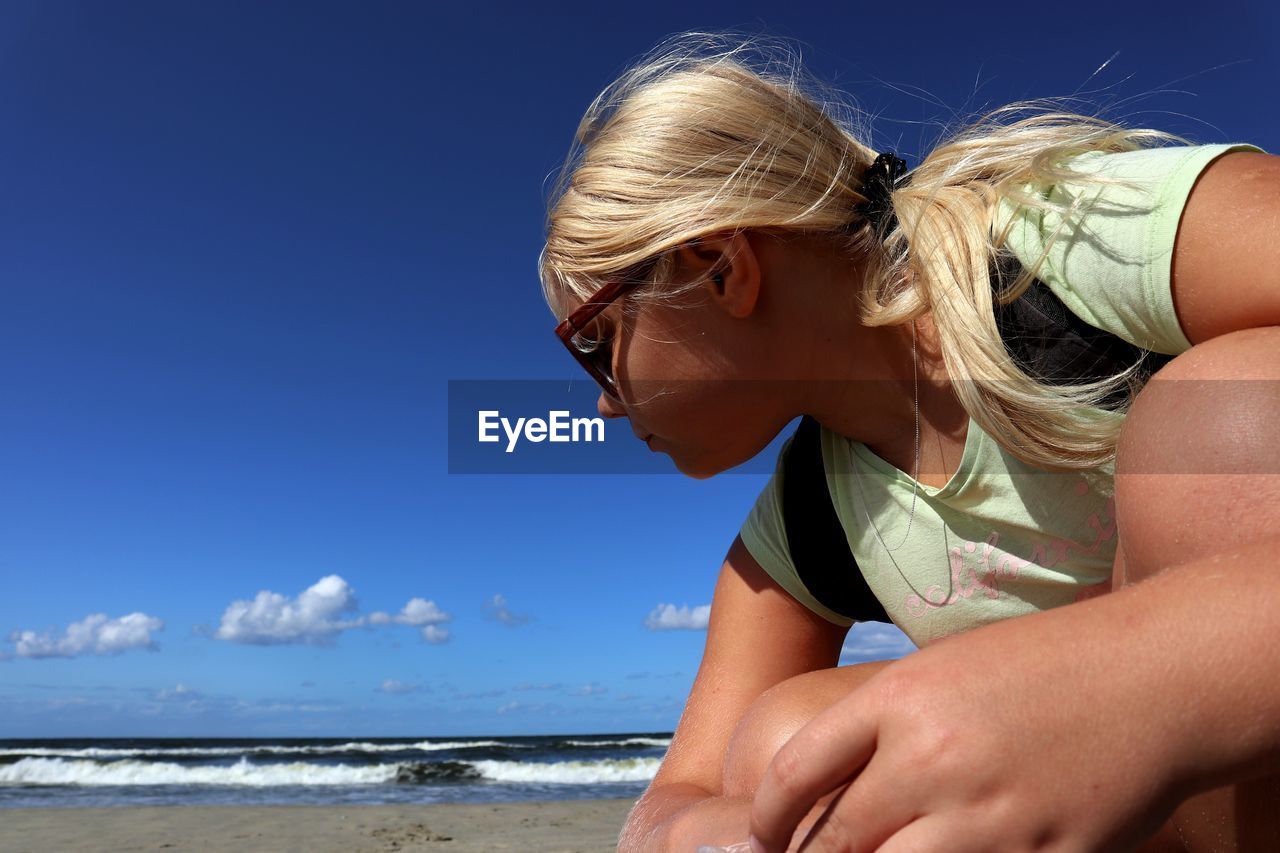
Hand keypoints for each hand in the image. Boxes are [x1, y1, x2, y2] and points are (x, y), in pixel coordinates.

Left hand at [747, 609, 1190, 851]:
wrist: (1152, 678)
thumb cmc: (1039, 667)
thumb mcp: (942, 670)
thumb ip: (881, 727)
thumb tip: (827, 788)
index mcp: (898, 699)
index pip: (797, 774)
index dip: (766, 819)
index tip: (761, 839)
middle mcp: (930, 758)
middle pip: (836, 842)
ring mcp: (987, 815)